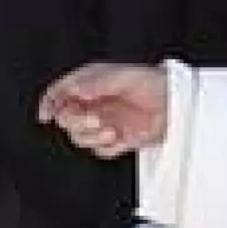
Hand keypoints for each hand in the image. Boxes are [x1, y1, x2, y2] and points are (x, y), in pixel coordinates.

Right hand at [39, 63, 167, 157]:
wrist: (179, 107)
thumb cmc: (156, 84)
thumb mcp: (125, 77)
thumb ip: (97, 83)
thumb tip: (74, 89)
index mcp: (91, 83)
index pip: (60, 93)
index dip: (50, 103)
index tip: (47, 114)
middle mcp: (94, 104)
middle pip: (65, 118)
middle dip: (77, 122)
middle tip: (95, 120)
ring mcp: (103, 122)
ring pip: (79, 137)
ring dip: (92, 137)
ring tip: (110, 131)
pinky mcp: (115, 140)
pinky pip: (99, 150)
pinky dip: (106, 148)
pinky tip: (119, 140)